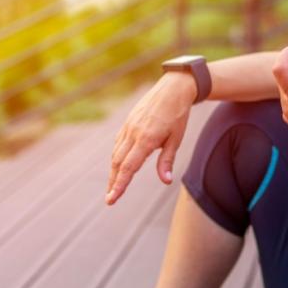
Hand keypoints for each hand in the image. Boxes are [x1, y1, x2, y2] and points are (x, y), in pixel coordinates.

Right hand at [106, 73, 194, 204]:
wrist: (173, 88)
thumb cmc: (178, 115)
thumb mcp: (176, 139)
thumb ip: (167, 160)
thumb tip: (166, 181)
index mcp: (146, 139)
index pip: (129, 167)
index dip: (119, 185)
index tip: (111, 198)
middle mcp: (133, 133)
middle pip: (118, 163)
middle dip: (113, 182)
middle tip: (110, 199)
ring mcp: (128, 127)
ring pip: (116, 153)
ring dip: (114, 171)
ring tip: (113, 186)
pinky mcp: (128, 123)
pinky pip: (119, 143)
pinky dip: (117, 157)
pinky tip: (118, 165)